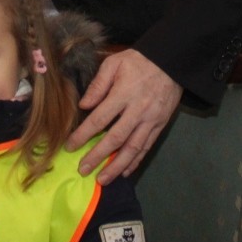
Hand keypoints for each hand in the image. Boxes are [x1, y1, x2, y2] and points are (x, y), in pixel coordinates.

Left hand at [66, 48, 181, 183]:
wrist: (171, 62)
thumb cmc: (138, 61)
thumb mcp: (114, 63)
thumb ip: (98, 84)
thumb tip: (84, 105)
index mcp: (123, 94)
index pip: (99, 119)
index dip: (83, 135)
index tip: (70, 146)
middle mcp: (137, 110)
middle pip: (115, 138)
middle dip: (98, 156)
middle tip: (83, 170)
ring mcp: (150, 120)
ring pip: (133, 148)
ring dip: (117, 166)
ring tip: (103, 179)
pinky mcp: (160, 125)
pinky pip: (147, 147)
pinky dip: (136, 161)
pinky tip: (125, 171)